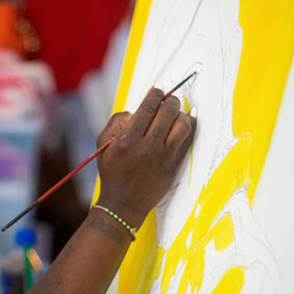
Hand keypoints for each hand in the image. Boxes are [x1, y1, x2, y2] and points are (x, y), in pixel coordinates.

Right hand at [96, 86, 195, 226]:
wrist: (123, 203)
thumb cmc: (112, 172)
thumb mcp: (103, 145)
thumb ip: (116, 122)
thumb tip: (136, 109)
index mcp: (127, 140)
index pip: (148, 107)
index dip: (156, 94)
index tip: (158, 90)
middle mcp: (147, 147)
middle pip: (168, 112)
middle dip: (170, 101)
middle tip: (168, 101)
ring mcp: (163, 157)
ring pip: (182, 124)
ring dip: (181, 113)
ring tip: (175, 113)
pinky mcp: (174, 166)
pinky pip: (188, 140)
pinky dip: (191, 126)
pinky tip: (189, 120)